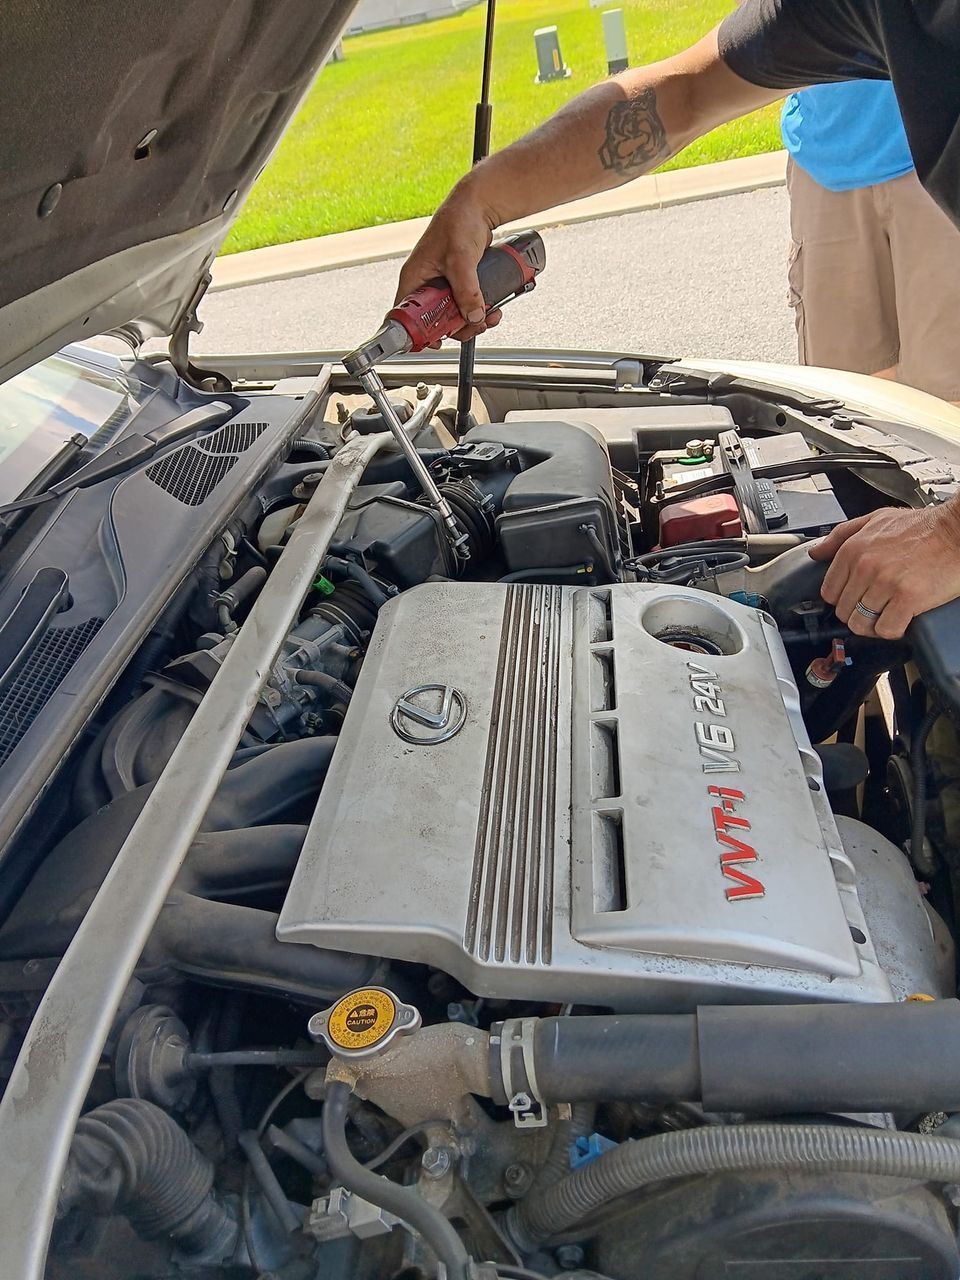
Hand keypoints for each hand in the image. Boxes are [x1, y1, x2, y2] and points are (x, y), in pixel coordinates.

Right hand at [394, 180, 503, 343]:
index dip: (418, 332)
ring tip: (489, 316)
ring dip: (472, 321)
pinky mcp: (457, 284)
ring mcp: (442, 286)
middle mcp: (425, 285)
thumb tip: (473, 315)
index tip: (437, 341)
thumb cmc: (458, 221)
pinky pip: (465, 306)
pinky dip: (479, 311)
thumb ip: (467, 289)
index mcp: (414, 279)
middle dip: (457, 327)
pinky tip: (492, 308)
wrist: (477, 207)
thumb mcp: (461, 259)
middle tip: (474, 325)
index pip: (406, 315)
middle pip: (434, 321)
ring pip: (453, 316)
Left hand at [809, 501, 959, 638]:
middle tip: (875, 607)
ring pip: (861, 624)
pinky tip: (901, 619)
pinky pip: (887, 629)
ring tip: (887, 614)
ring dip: (873, 625)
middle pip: (843, 611)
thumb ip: (841, 535)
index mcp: (853, 549)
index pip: (829, 592)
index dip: (842, 599)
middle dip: (857, 613)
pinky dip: (893, 630)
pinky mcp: (908, 598)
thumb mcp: (875, 520)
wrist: (957, 531)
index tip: (855, 598)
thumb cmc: (922, 527)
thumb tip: (815, 552)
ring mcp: (886, 583)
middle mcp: (865, 566)